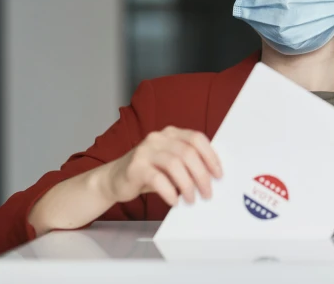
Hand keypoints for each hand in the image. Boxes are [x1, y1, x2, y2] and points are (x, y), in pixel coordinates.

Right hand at [103, 126, 221, 206]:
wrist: (115, 179)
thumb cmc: (149, 172)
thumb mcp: (171, 164)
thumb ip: (188, 164)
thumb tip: (212, 178)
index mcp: (172, 133)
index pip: (197, 139)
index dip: (210, 156)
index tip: (218, 175)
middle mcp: (158, 138)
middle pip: (188, 153)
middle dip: (201, 175)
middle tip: (207, 193)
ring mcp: (145, 150)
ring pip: (174, 164)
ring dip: (187, 185)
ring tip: (191, 199)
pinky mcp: (135, 166)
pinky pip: (157, 178)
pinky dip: (169, 191)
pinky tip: (174, 201)